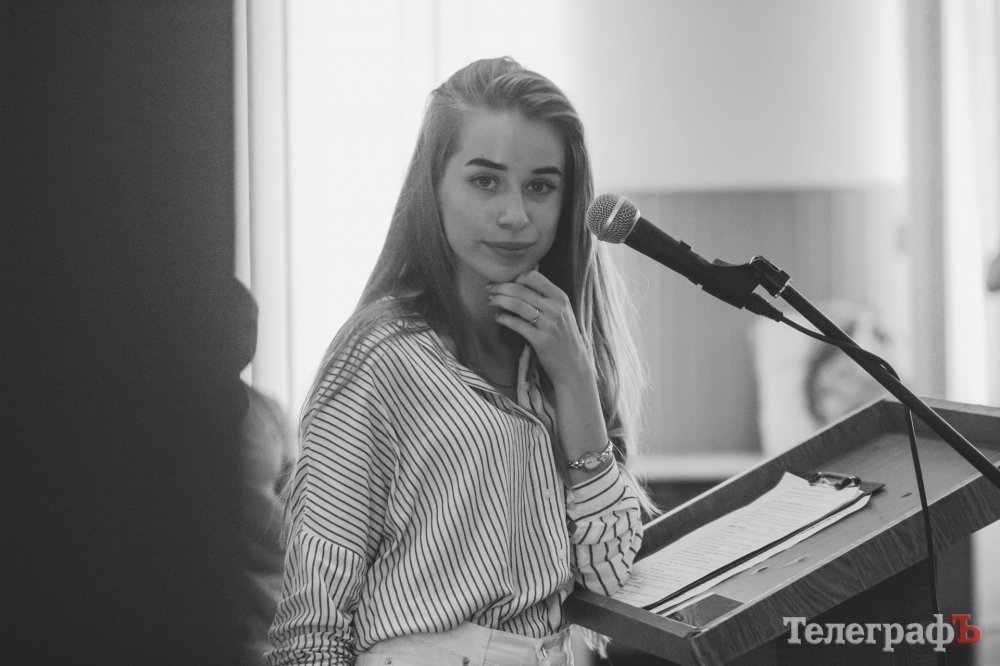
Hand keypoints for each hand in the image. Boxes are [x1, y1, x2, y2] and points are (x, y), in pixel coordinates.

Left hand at [488, 270, 592, 385]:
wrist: (573, 364)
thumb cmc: (563, 336)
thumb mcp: (561, 311)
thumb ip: (544, 298)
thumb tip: (518, 284)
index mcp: (560, 297)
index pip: (534, 277)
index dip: (516, 277)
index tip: (507, 283)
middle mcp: (555, 308)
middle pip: (521, 290)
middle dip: (501, 287)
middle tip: (489, 288)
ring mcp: (549, 324)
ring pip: (517, 305)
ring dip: (499, 300)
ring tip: (490, 301)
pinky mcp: (541, 340)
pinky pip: (517, 325)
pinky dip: (504, 319)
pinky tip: (498, 317)